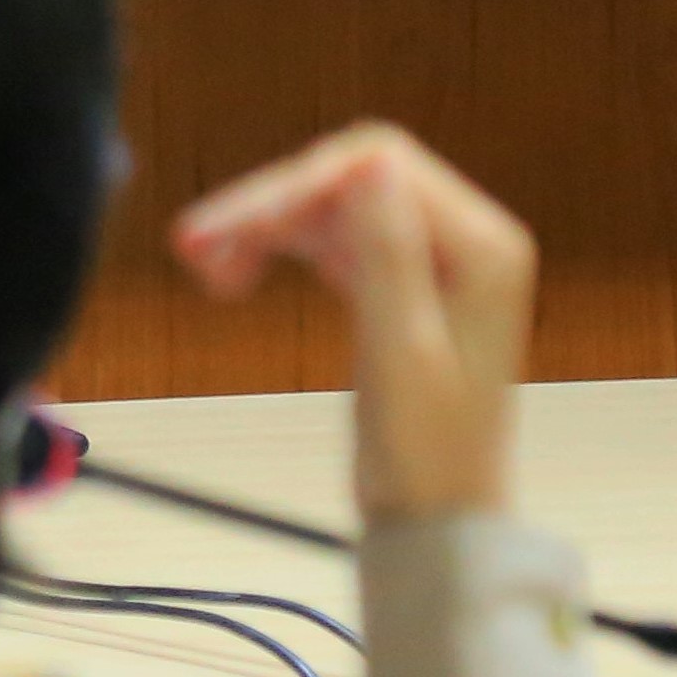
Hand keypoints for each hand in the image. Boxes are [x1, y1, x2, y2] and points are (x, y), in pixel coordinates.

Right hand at [170, 122, 536, 520]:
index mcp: (483, 246)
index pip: (375, 167)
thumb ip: (389, 253)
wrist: (436, 517)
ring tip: (204, 268)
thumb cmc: (429, 453)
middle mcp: (463, 238)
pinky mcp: (396, 279)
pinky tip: (235, 274)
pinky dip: (278, 247)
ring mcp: (429, 257)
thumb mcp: (401, 353)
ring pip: (328, 205)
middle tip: (193, 247)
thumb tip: (371, 159)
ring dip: (264, 226)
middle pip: (346, 178)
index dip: (292, 187)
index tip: (221, 227)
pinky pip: (327, 237)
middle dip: (269, 206)